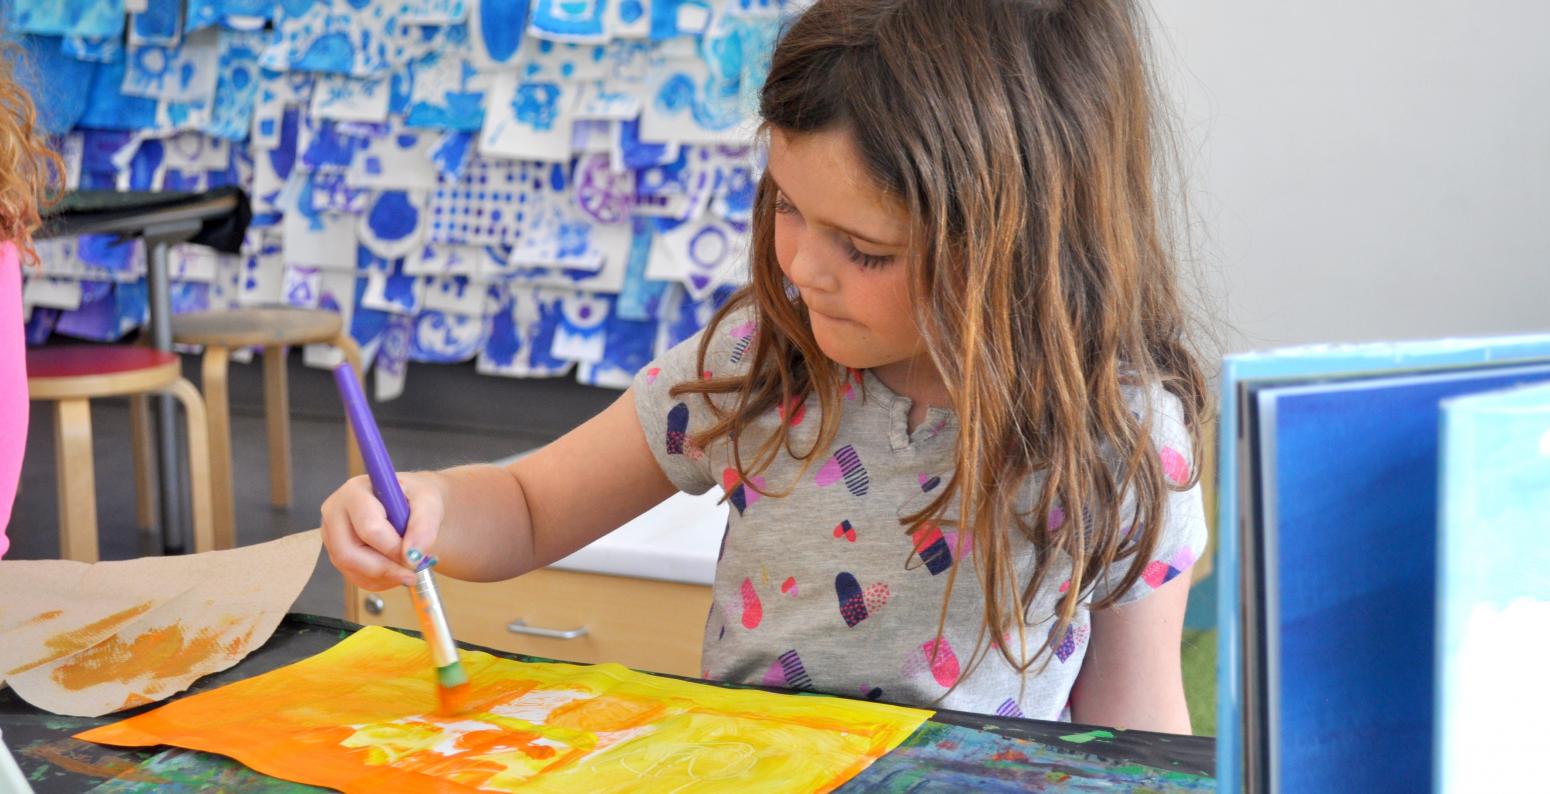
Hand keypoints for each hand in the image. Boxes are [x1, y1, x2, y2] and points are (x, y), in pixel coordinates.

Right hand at [320, 472, 446, 590]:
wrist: (412, 504)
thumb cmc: (416, 498)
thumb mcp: (428, 501)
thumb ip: (424, 525)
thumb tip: (413, 555)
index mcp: (355, 492)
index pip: (368, 528)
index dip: (393, 548)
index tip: (416, 557)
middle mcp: (336, 513)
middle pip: (349, 553)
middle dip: (385, 569)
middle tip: (413, 574)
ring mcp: (332, 535)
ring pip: (351, 569)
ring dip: (384, 576)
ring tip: (409, 570)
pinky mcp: (337, 553)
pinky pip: (355, 577)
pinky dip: (380, 581)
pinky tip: (396, 569)